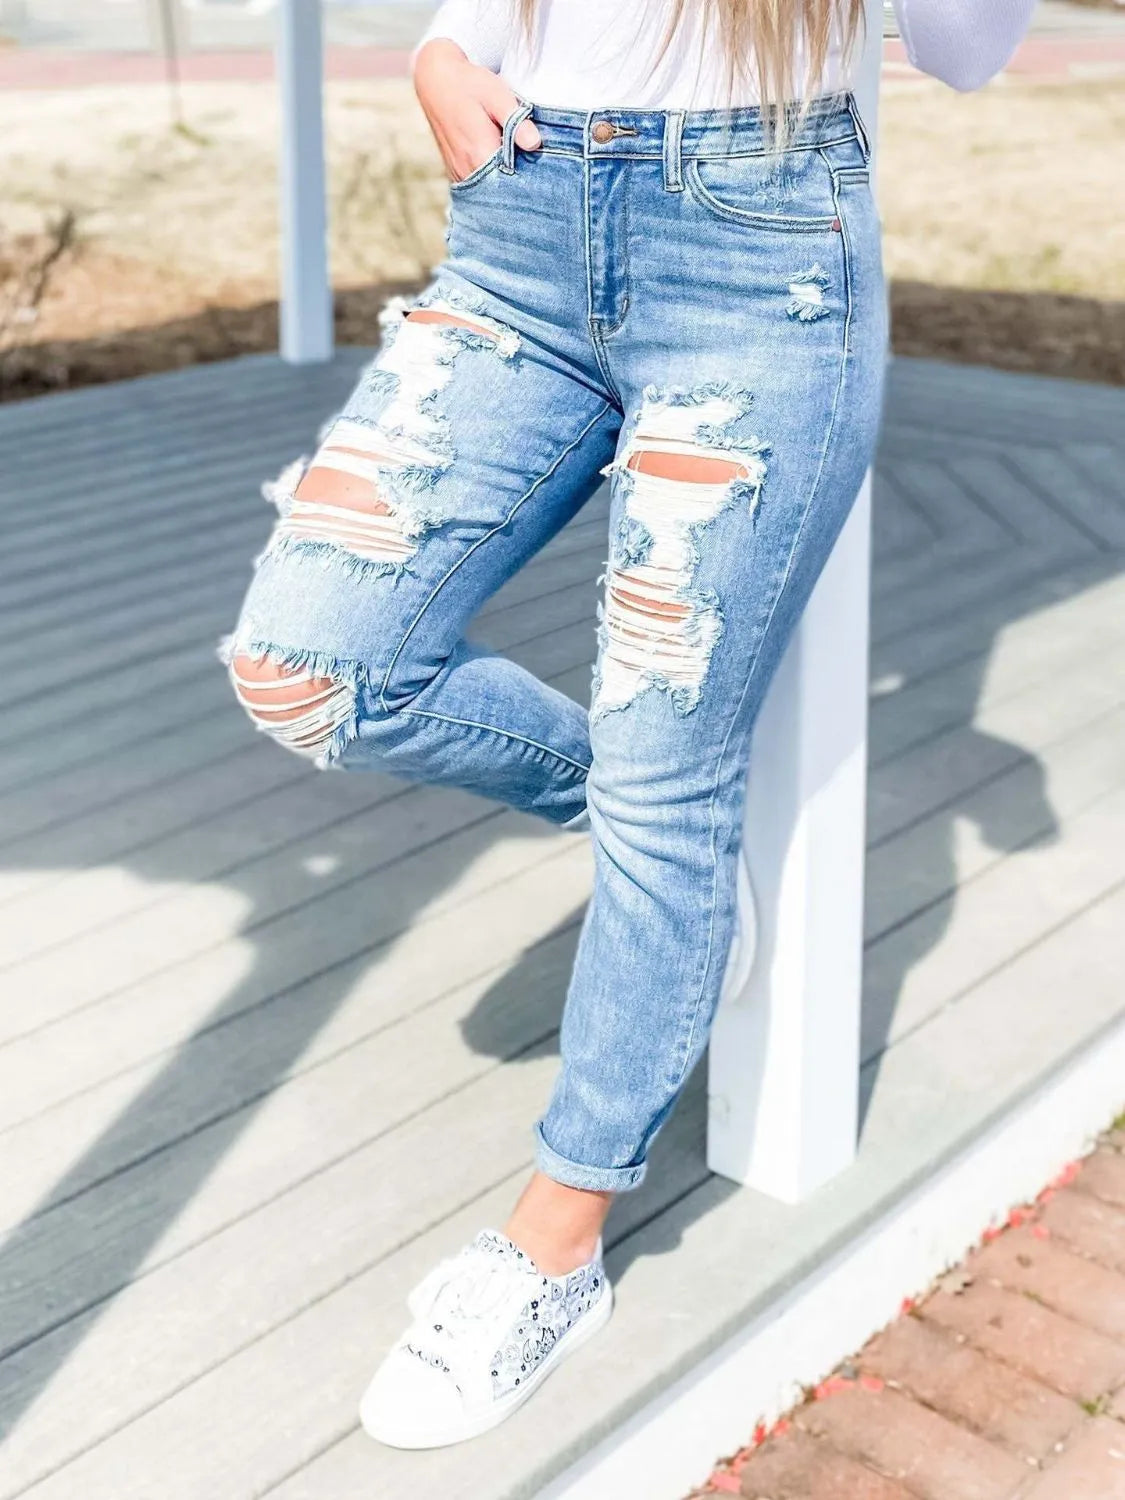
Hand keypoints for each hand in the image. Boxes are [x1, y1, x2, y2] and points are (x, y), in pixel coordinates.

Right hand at [413, 38, 540, 182]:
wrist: (436, 81)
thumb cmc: (469, 85)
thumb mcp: (497, 95)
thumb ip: (516, 120)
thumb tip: (534, 143)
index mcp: (480, 154)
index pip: (513, 182)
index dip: (530, 177)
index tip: (539, 165)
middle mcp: (467, 170)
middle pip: (502, 190)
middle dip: (519, 181)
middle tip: (531, 161)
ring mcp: (459, 175)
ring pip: (490, 191)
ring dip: (505, 182)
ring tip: (517, 161)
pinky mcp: (455, 173)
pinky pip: (479, 187)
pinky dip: (492, 180)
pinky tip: (500, 163)